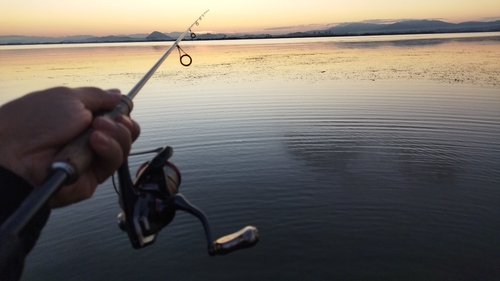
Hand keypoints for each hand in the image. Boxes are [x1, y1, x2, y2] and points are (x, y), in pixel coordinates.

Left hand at [0, 87, 139, 206]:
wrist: (14, 152)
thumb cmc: (32, 122)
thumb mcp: (68, 97)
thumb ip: (98, 96)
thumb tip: (118, 95)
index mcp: (83, 120)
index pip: (116, 118)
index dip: (123, 113)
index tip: (121, 106)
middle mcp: (89, 140)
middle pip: (125, 134)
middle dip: (123, 124)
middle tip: (108, 120)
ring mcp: (91, 159)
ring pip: (123, 148)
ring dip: (116, 135)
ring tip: (96, 130)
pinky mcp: (92, 177)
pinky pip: (113, 163)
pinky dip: (109, 149)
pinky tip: (95, 141)